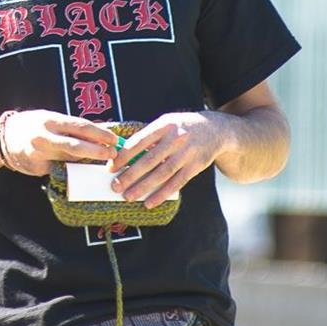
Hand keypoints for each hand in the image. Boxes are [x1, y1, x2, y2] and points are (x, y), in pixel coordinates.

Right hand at [0, 109, 118, 175]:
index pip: (80, 126)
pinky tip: (84, 172)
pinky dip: (73, 170)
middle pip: (76, 145)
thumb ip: (71, 127)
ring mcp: (40, 153)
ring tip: (103, 162)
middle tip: (114, 153)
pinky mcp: (38, 167)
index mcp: (50, 120)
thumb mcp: (50, 119)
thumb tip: (100, 132)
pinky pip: (59, 169)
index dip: (99, 133)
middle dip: (97, 150)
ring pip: (69, 160)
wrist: (4, 138)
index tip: (114, 138)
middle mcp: (45, 136)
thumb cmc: (33, 125)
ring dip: (88, 161)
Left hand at [109, 112, 224, 206]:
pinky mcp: (195, 167)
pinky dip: (162, 194)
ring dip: (144, 187)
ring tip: (129, 196)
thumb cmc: (182, 127)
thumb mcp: (166, 123)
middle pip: (149, 160)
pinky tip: (149, 202)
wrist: (215, 130)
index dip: (124, 156)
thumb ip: (148, 136)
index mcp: (164, 125)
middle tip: (116, 186)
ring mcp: (187, 153)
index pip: (139, 141)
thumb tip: (124, 153)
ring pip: (162, 174)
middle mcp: (175, 138)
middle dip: (130, 175)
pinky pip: (176, 183)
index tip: (111, 167)